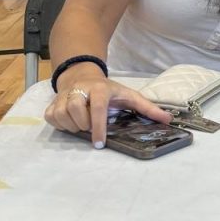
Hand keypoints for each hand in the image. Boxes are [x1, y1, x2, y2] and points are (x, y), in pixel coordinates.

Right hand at [44, 73, 171, 146]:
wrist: (83, 76)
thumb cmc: (110, 91)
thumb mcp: (129, 96)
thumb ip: (148, 108)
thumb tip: (168, 119)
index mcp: (100, 89)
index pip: (97, 108)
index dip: (98, 127)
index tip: (99, 144)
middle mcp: (79, 90)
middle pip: (75, 109)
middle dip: (84, 125)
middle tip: (91, 129)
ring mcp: (64, 95)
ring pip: (61, 114)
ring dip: (72, 126)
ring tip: (82, 126)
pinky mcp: (53, 102)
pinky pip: (51, 116)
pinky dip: (60, 124)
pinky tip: (71, 123)